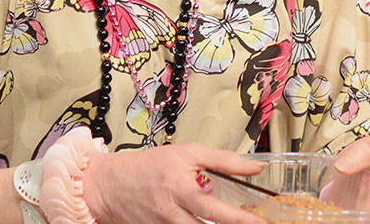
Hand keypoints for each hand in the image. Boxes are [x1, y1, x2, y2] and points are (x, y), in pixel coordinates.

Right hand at [80, 142, 264, 223]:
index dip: (239, 219)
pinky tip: (205, 223)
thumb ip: (223, 160)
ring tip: (230, 223)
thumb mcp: (188, 153)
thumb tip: (255, 169)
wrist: (109, 184)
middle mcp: (170, 214)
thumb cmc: (150, 166)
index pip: (214, 208)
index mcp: (180, 190)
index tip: (260, 223)